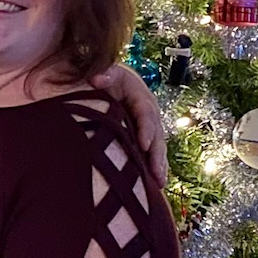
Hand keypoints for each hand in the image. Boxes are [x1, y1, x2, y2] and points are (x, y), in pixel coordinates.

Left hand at [93, 63, 168, 185]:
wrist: (100, 80)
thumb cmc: (101, 77)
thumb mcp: (103, 72)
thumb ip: (103, 74)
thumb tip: (97, 79)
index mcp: (138, 94)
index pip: (144, 112)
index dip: (145, 128)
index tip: (143, 145)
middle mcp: (147, 111)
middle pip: (155, 133)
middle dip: (156, 154)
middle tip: (157, 172)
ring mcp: (147, 125)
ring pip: (156, 146)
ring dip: (159, 164)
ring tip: (160, 183)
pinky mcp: (143, 136)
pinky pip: (151, 153)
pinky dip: (154, 167)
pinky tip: (155, 185)